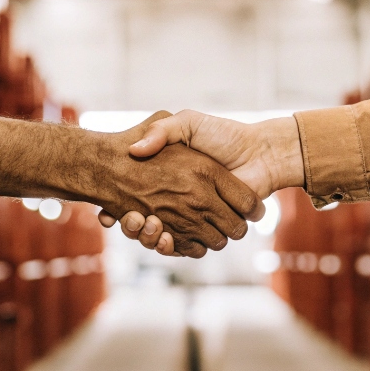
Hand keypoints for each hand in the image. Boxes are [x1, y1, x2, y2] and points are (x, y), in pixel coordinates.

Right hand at [98, 110, 303, 254]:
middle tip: (130, 218)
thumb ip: (161, 130)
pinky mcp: (208, 230)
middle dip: (135, 227)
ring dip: (149, 237)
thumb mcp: (186, 123)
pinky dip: (171, 247)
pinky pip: (185, 247)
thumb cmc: (223, 135)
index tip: (110, 207)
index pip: (136, 200)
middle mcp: (179, 202)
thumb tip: (134, 150)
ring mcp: (193, 218)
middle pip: (145, 225)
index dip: (121, 208)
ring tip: (143, 223)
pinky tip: (163, 237)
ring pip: (161, 239)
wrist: (258, 152)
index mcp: (172, 181)